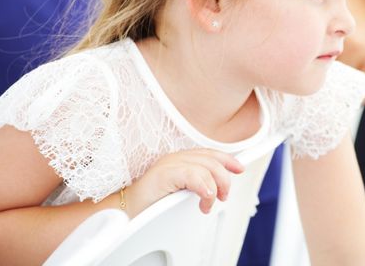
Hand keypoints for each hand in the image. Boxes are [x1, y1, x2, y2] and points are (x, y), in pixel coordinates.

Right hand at [125, 149, 243, 216]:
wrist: (125, 210)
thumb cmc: (149, 203)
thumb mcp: (179, 192)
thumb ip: (195, 186)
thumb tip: (216, 190)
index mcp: (180, 160)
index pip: (209, 154)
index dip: (227, 159)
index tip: (239, 168)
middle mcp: (175, 158)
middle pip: (211, 160)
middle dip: (224, 178)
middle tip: (223, 195)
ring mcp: (169, 164)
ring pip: (206, 167)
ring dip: (215, 187)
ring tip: (210, 202)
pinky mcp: (163, 173)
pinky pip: (193, 175)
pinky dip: (204, 187)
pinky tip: (205, 199)